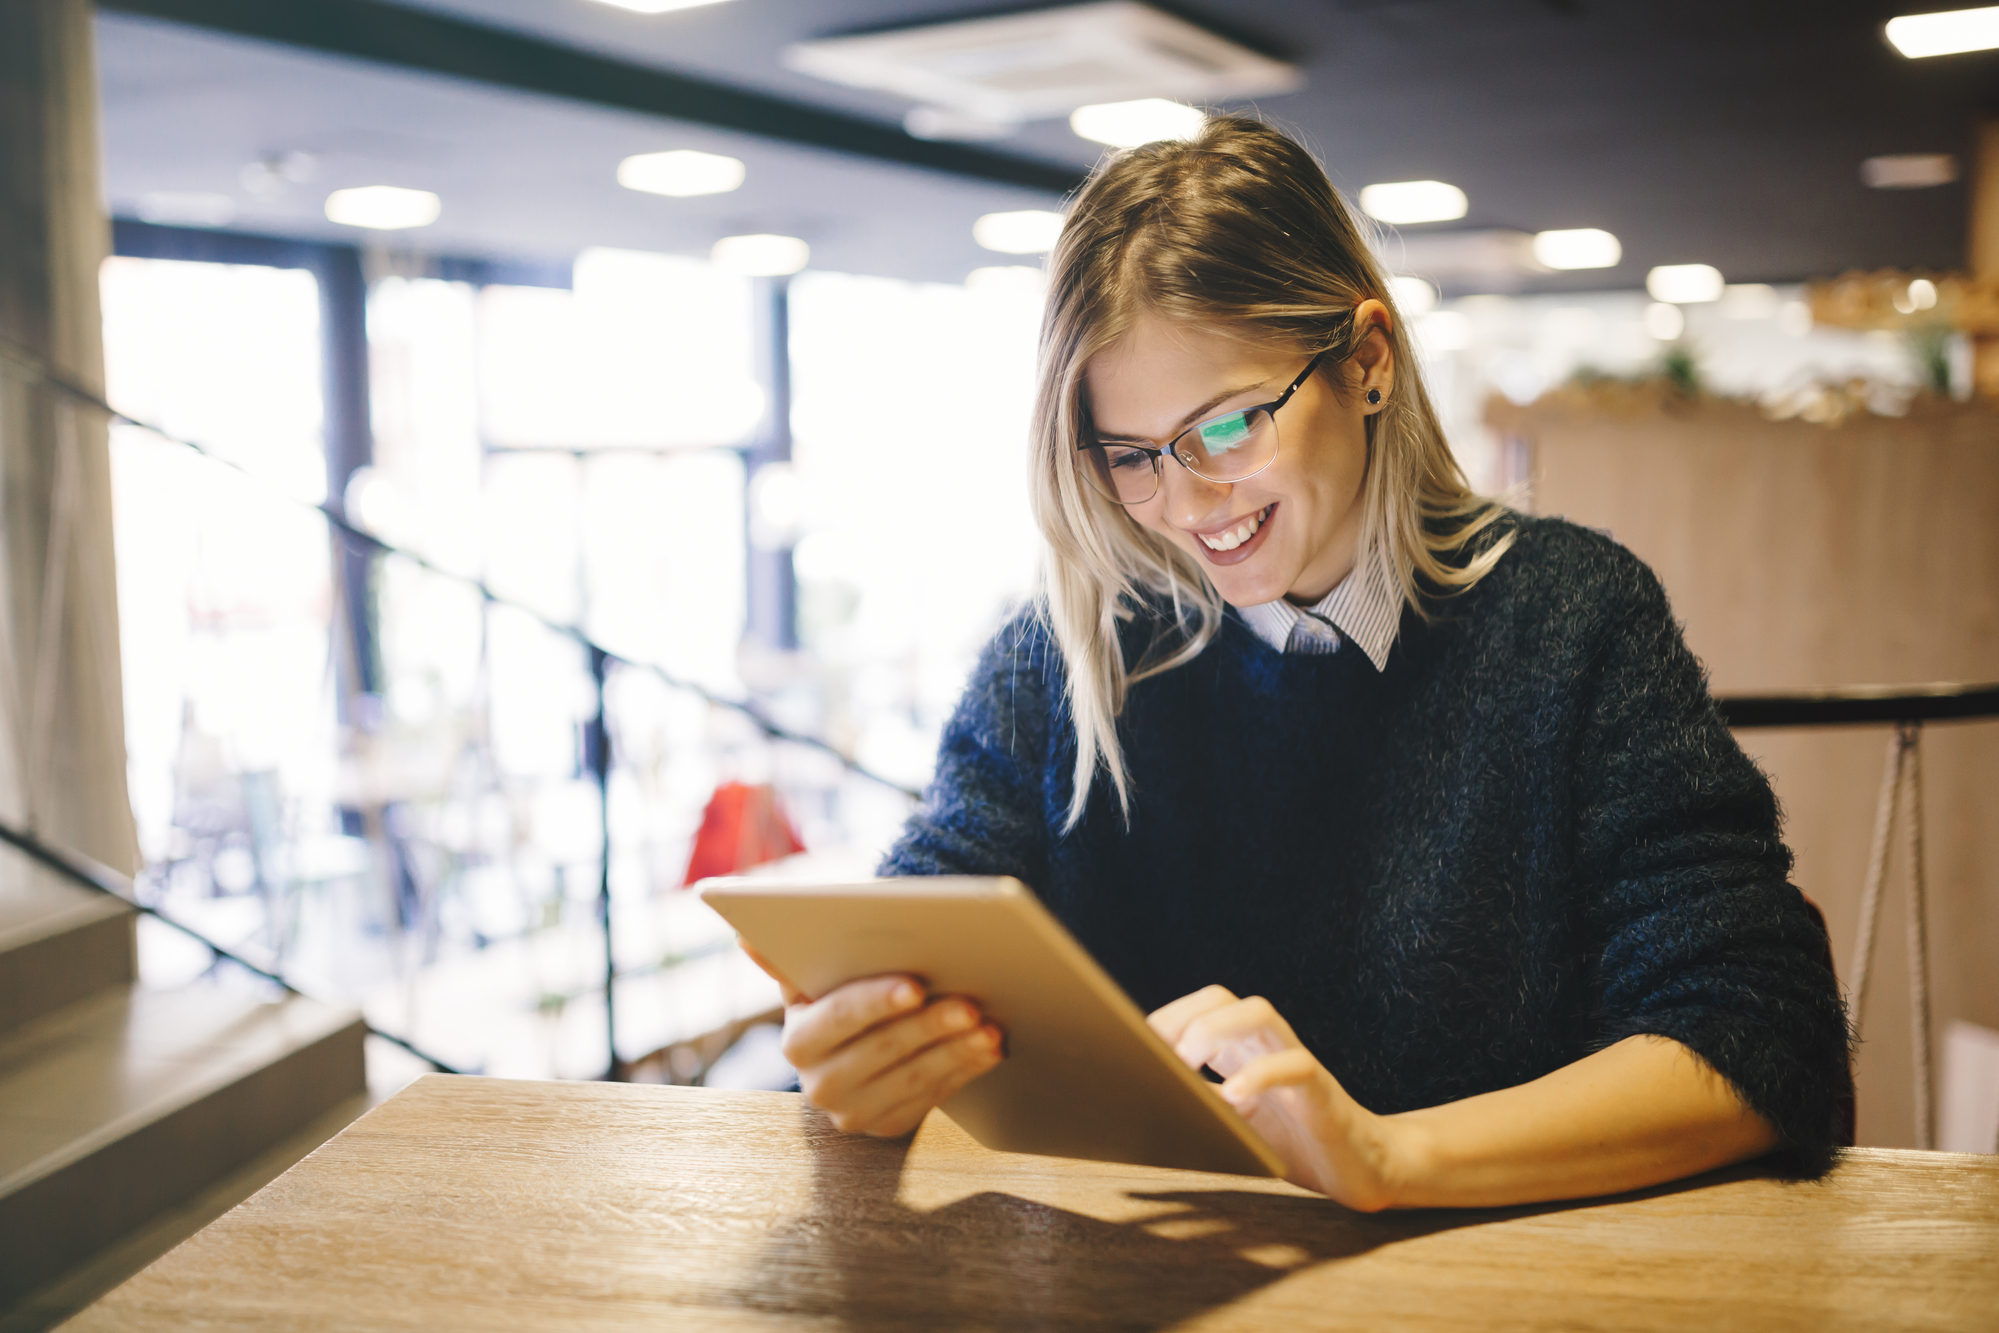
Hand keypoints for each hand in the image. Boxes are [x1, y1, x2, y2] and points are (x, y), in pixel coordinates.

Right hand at [741, 941, 1004, 1137]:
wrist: (859, 1051)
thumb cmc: (839, 998)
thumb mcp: (812, 979)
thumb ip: (787, 958)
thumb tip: (744, 938)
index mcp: (797, 1040)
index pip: (837, 1017)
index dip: (876, 1001)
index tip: (916, 984)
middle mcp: (818, 1085)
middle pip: (883, 1050)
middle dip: (930, 1025)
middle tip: (971, 1002)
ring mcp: (855, 1113)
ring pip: (914, 1078)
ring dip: (957, 1051)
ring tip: (990, 1025)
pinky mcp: (890, 1129)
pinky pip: (933, 1099)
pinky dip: (966, 1071)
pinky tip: (991, 1048)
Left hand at [1148, 986, 1403, 1210]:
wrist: (1359, 1169)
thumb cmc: (1290, 1143)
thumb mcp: (1232, 1123)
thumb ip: (1197, 1107)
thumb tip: (1139, 1107)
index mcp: (1241, 1050)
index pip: (1200, 1006)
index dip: (1166, 1019)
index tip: (1137, 1050)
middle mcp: (1266, 1045)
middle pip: (1222, 998)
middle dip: (1183, 1018)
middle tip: (1160, 1058)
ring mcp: (1295, 1062)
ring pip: (1260, 1012)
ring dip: (1215, 1030)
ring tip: (1189, 1064)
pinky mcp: (1321, 1091)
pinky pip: (1295, 1064)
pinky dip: (1259, 1075)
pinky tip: (1233, 1099)